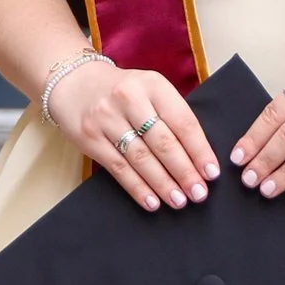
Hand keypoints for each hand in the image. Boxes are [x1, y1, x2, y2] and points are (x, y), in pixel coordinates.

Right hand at [55, 59, 218, 211]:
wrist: (73, 82)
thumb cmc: (122, 90)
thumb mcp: (149, 89)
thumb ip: (170, 115)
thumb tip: (198, 156)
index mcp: (153, 84)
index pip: (183, 121)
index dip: (199, 150)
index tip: (211, 173)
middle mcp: (129, 99)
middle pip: (163, 142)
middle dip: (184, 172)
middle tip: (199, 193)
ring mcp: (107, 119)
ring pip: (141, 158)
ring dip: (163, 184)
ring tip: (180, 201)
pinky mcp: (90, 138)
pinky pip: (119, 168)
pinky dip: (138, 188)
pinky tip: (152, 202)